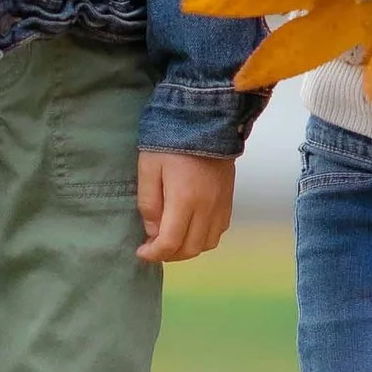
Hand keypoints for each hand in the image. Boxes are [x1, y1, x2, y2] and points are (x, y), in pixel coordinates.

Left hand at [137, 149, 233, 264]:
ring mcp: (221, 203)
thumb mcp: (148, 168)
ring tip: (172, 239)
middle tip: (154, 247)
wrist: (203, 117)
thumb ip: (148, 203)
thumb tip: (153, 232)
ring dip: (188, 248)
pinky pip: (220, 230)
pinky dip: (204, 237)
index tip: (141, 252)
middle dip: (169, 254)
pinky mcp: (229, 198)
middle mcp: (207, 206)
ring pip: (208, 244)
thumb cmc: (169, 141)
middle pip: (190, 248)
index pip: (171, 242)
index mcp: (184, 199)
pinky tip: (191, 227)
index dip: (154, 254)